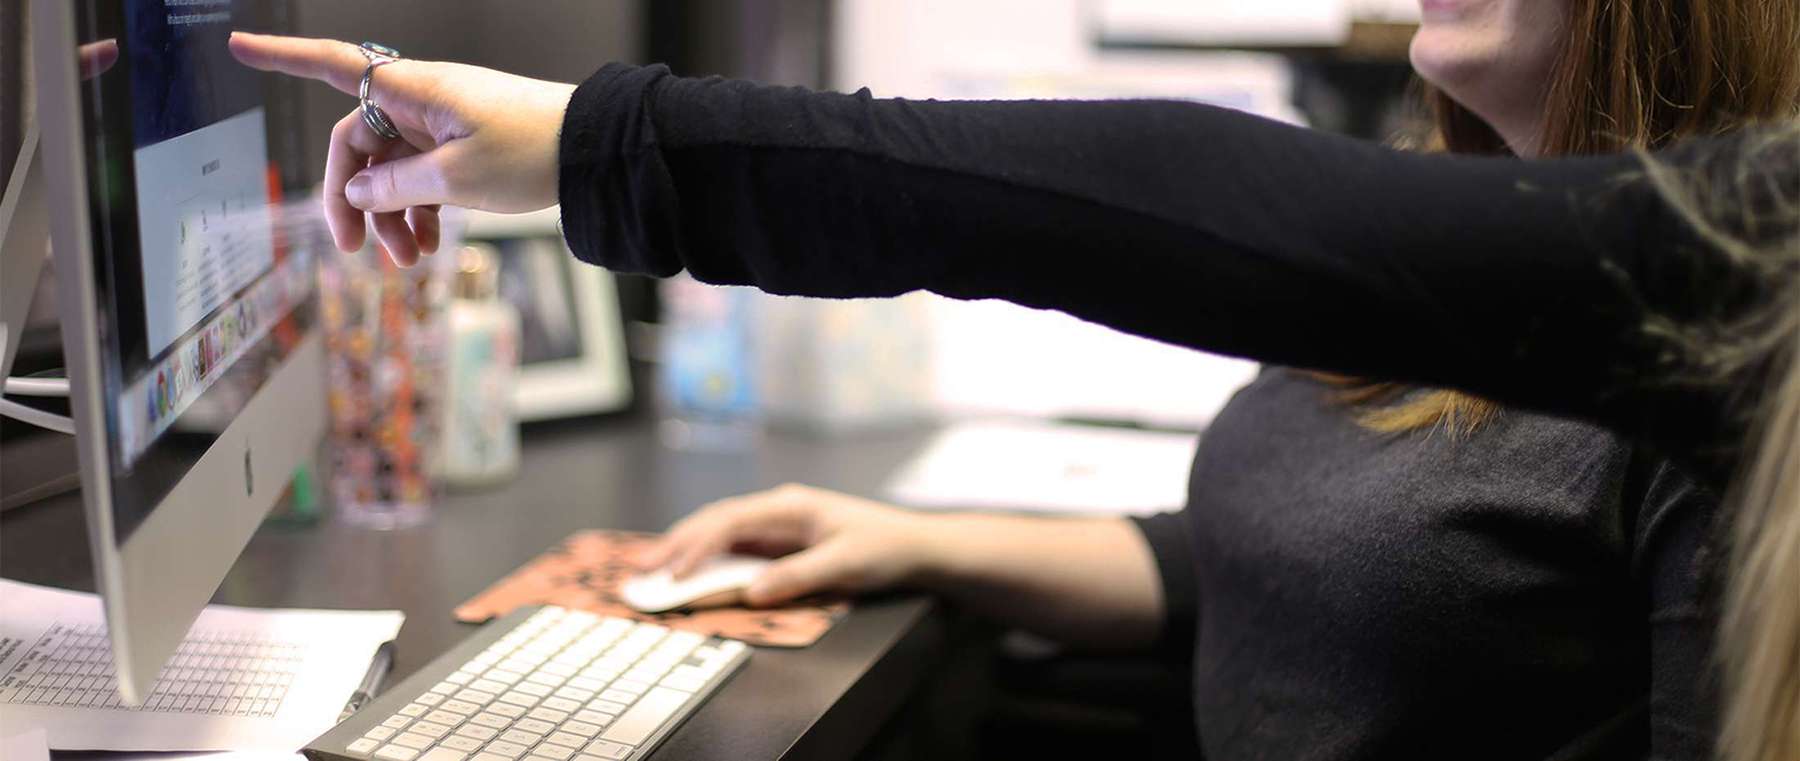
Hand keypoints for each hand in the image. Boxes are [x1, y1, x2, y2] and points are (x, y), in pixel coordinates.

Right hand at [227, 32, 574, 264]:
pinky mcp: (465, 145)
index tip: (238, 45)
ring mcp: (444, 123)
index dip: (282, 57)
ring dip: (392, 215)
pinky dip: (421, 210)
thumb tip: (357, 194)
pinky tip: (430, 244)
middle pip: (360, 144)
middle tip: (357, 251)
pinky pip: (424, 176)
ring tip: (409, 260)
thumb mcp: (456, 179)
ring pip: (393, 169)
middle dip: (355, 199)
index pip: (331, 65)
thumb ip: (396, 188)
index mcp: (411, 91)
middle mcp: (421, 100)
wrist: (593, 151)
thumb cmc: (532, 150)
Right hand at [638, 484, 937, 606]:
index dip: (699, 547)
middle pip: (715, 522)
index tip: (676, 573)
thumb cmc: (885, 547)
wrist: (914, 545)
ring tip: (651, 569)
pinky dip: (708, 558)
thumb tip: (753, 592)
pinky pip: (735, 547)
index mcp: (790, 506)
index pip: (731, 522)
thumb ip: (798, 576)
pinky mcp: (781, 542)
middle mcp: (778, 510)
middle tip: (639, 568)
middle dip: (675, 543)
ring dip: (685, 549)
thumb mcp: (846, 564)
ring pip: (720, 532)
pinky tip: (687, 570)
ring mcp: (777, 525)